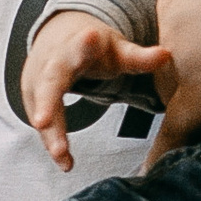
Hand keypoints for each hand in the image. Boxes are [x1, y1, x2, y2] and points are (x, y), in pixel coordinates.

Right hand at [22, 11, 173, 169]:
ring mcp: (38, 83)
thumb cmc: (92, 47)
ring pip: (41, 110)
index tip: (89, 37)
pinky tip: (65, 163)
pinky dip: (52, 143)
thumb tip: (167, 55)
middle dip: (47, 105)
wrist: (58, 37)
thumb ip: (140, 57)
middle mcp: (52, 64)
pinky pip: (43, 124)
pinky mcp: (34, 100)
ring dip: (49, 135)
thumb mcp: (116, 49)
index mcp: (77, 46)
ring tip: (62, 156)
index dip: (84, 42)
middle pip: (49, 85)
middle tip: (44, 122)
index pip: (80, 43)